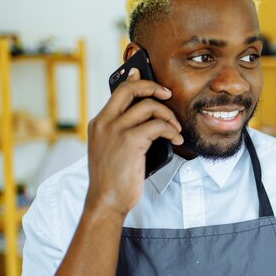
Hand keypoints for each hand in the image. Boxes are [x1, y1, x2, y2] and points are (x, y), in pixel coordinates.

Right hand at [85, 68, 182, 216]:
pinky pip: (158, 126)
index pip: (118, 91)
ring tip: (175, 129)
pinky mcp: (130, 141)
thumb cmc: (113, 178)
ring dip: (168, 115)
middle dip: (153, 87)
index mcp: (99, 123)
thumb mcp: (112, 149)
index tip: (145, 75)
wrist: (106, 201)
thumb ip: (122, 129)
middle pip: (130, 89)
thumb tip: (141, 113)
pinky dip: (172, 131)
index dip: (135, 80)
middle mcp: (104, 123)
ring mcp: (115, 131)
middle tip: (167, 95)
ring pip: (149, 106)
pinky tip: (176, 139)